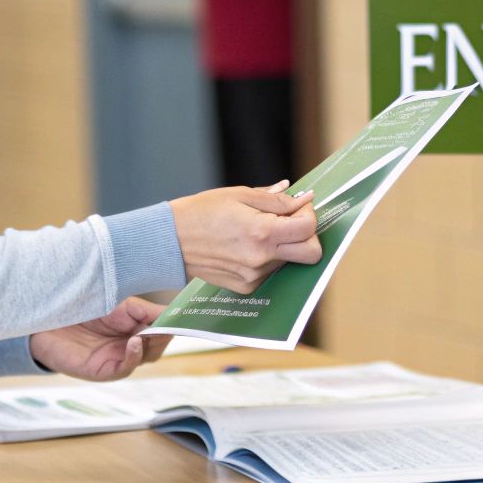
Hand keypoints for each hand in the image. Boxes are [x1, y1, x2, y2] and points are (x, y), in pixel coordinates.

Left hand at [27, 297, 169, 381]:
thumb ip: (145, 310)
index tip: (190, 314)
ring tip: (149, 330)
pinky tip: (134, 341)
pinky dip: (133, 356)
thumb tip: (174, 311)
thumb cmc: (80, 308)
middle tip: (171, 322)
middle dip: (166, 334)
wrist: (44, 319)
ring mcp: (116, 359)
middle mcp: (128, 345)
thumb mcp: (118, 304)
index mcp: (135, 327)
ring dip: (151, 344)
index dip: (176, 323)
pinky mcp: (101, 371)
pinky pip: (124, 368)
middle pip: (158, 346)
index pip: (163, 329)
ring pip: (145, 357)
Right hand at [170, 182, 321, 293]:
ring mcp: (254, 276)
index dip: (308, 213)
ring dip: (283, 245)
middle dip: (308, 236)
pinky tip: (245, 246)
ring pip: (289, 261)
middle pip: (311, 254)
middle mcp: (261, 259)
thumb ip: (276, 200)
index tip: (298, 206)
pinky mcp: (246, 287)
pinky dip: (266, 258)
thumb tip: (302, 199)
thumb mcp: (240, 195)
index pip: (308, 228)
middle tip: (290, 222)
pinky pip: (270, 272)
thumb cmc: (202, 212)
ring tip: (255, 231)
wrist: (171, 240)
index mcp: (262, 232)